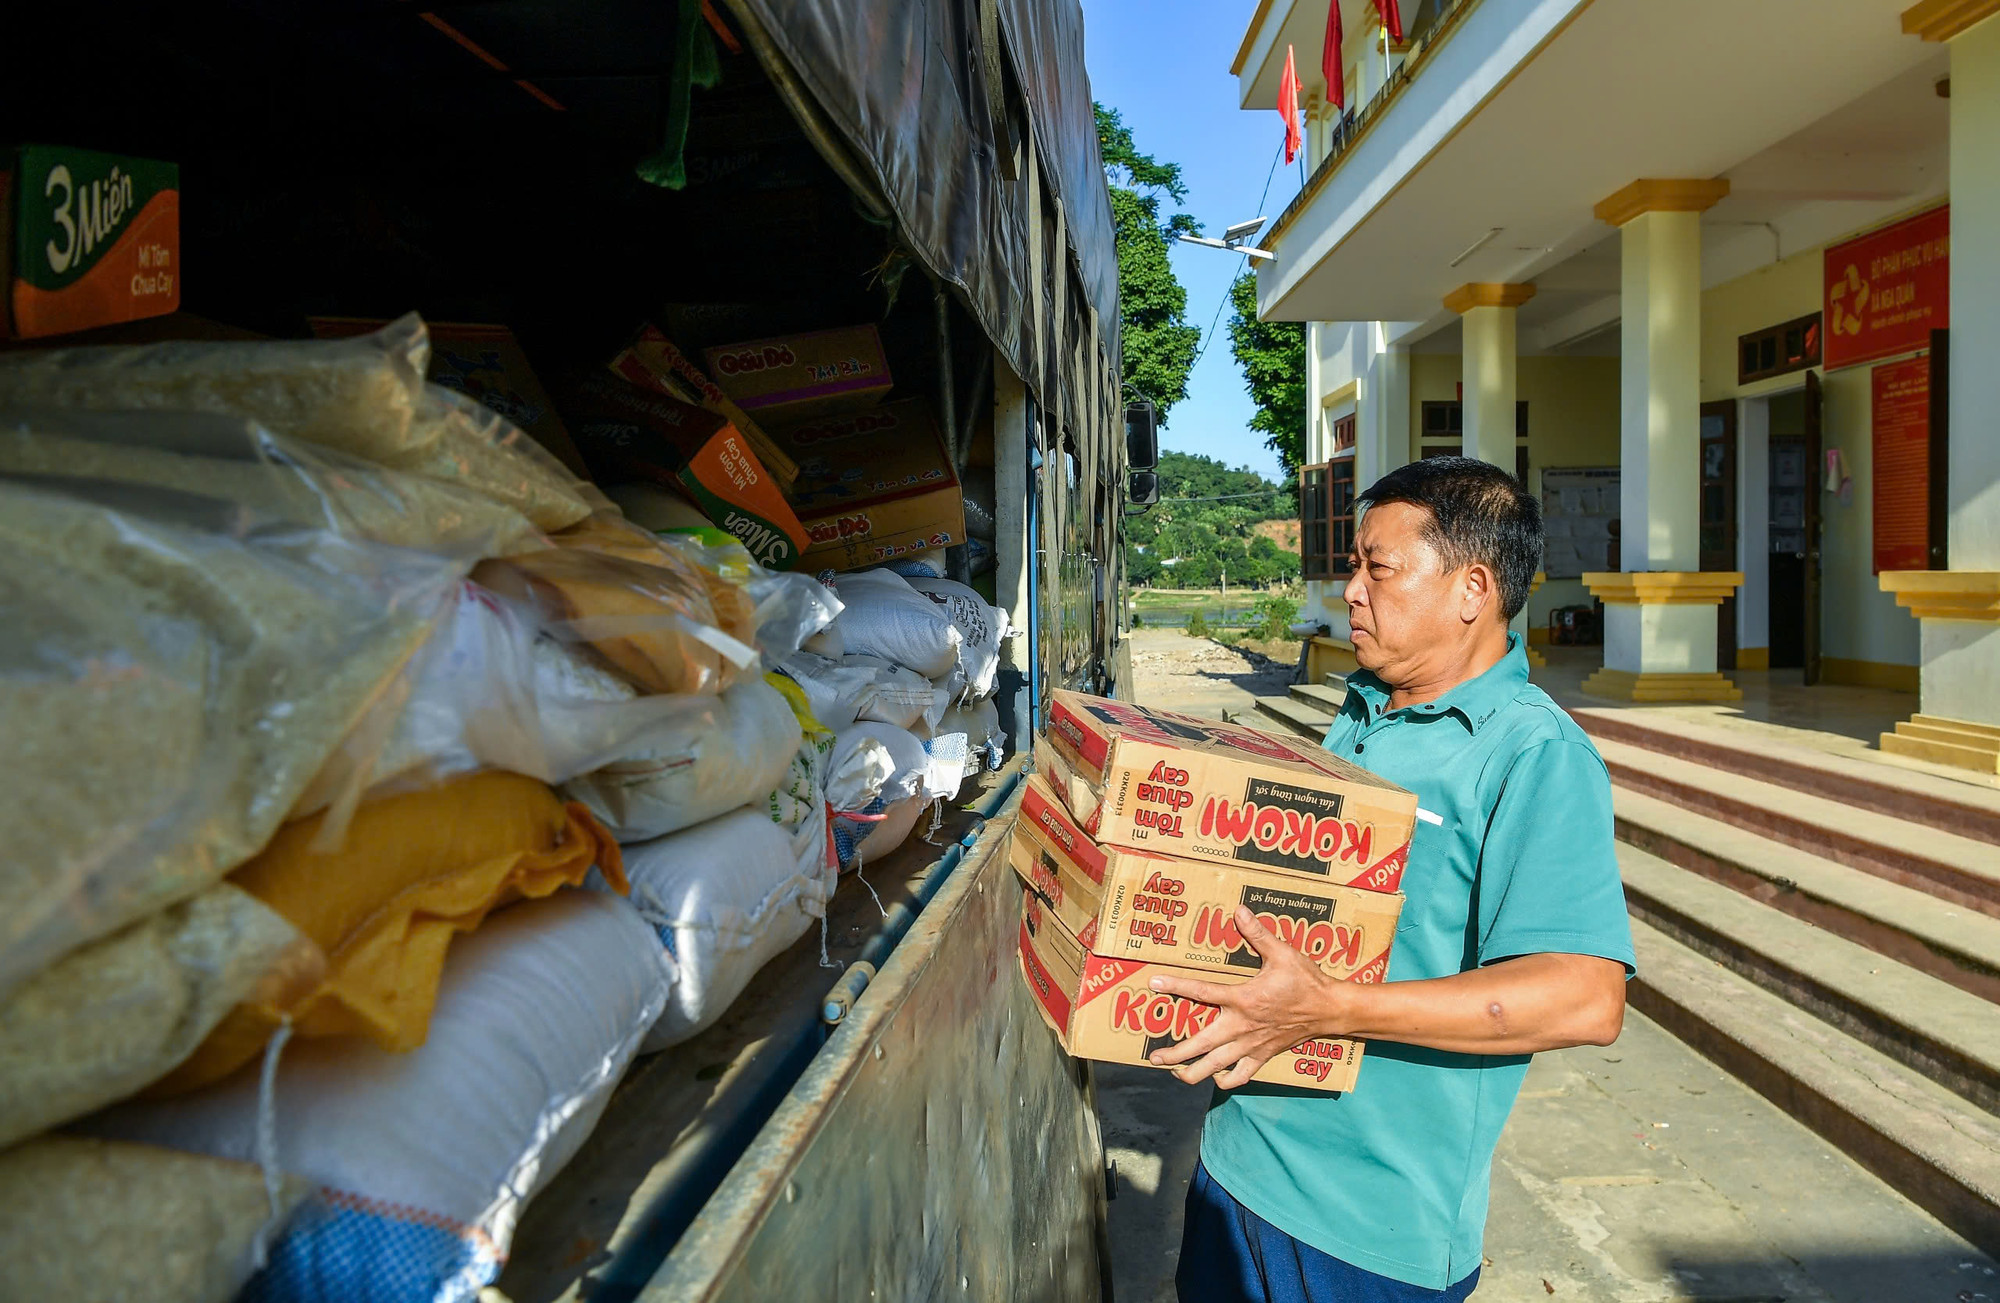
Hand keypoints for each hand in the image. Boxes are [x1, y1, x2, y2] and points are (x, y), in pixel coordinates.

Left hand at [1146, 906, 1350, 1089]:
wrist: (1330, 1009)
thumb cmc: (1306, 980)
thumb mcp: (1282, 953)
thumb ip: (1258, 933)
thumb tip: (1240, 911)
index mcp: (1243, 999)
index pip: (1201, 992)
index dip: (1176, 987)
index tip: (1153, 984)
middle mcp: (1242, 1026)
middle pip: (1201, 1045)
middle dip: (1175, 1054)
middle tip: (1153, 1057)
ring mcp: (1251, 1045)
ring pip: (1216, 1067)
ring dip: (1193, 1072)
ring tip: (1175, 1073)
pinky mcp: (1262, 1056)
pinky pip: (1241, 1076)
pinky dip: (1226, 1080)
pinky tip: (1215, 1078)